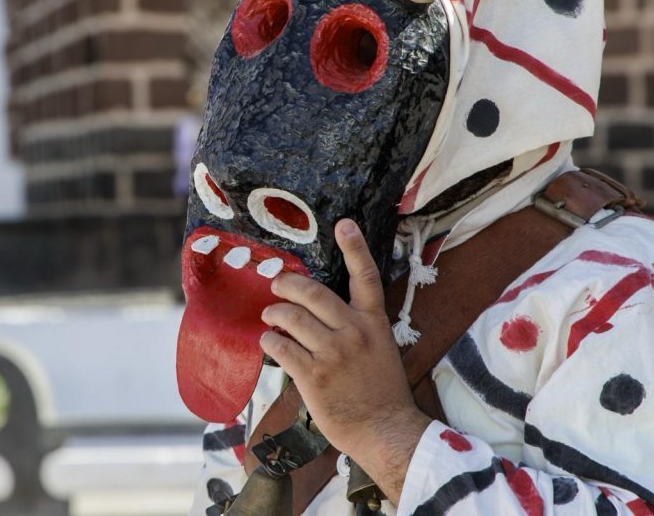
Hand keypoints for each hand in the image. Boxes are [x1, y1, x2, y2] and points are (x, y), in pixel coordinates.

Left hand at [258, 218, 430, 503]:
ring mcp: (333, 353)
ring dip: (272, 314)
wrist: (385, 429)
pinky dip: (269, 342)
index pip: (366, 277)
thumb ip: (356, 326)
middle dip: (287, 284)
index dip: (355, 248)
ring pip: (290, 318)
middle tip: (276, 285)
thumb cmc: (380, 390)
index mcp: (374, 322)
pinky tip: (268, 343)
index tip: (344, 224)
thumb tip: (321, 310)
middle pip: (312, 292)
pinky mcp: (313, 374)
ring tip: (269, 317)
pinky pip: (280, 347)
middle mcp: (354, 331)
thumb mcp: (381, 348)